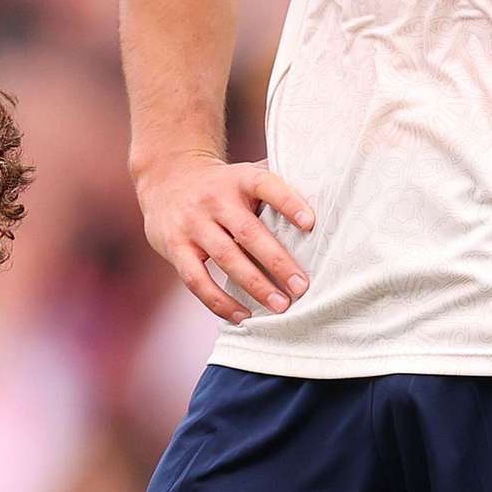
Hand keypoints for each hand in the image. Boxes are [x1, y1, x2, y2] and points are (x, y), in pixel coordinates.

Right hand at [134, 151, 313, 323]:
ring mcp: (192, 224)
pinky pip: (197, 280)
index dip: (288, 202)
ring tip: (280, 306)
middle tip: (302, 286)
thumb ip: (276, 188)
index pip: (265, 185)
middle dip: (277, 261)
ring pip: (226, 258)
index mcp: (238, 179)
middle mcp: (214, 199)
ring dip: (255, 285)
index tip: (310, 223)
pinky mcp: (174, 247)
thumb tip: (325, 202)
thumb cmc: (222, 185)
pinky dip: (219, 302)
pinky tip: (243, 316)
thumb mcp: (244, 175)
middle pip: (248, 232)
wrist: (167, 179)